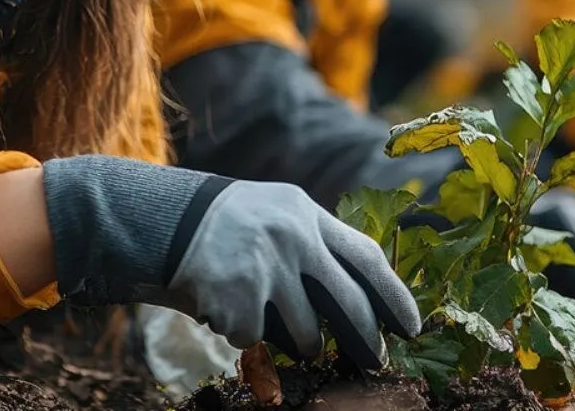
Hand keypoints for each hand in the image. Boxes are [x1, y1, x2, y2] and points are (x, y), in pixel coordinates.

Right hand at [41, 156, 419, 370]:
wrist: (162, 219)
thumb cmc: (225, 222)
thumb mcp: (277, 212)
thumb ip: (314, 241)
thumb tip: (360, 293)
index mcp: (307, 214)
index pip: (366, 257)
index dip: (395, 295)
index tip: (412, 325)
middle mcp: (294, 239)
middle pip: (349, 303)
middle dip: (367, 339)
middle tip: (377, 361)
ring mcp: (267, 269)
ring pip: (307, 333)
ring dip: (301, 343)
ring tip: (283, 329)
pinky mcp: (239, 299)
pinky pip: (255, 338)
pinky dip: (243, 333)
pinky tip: (225, 307)